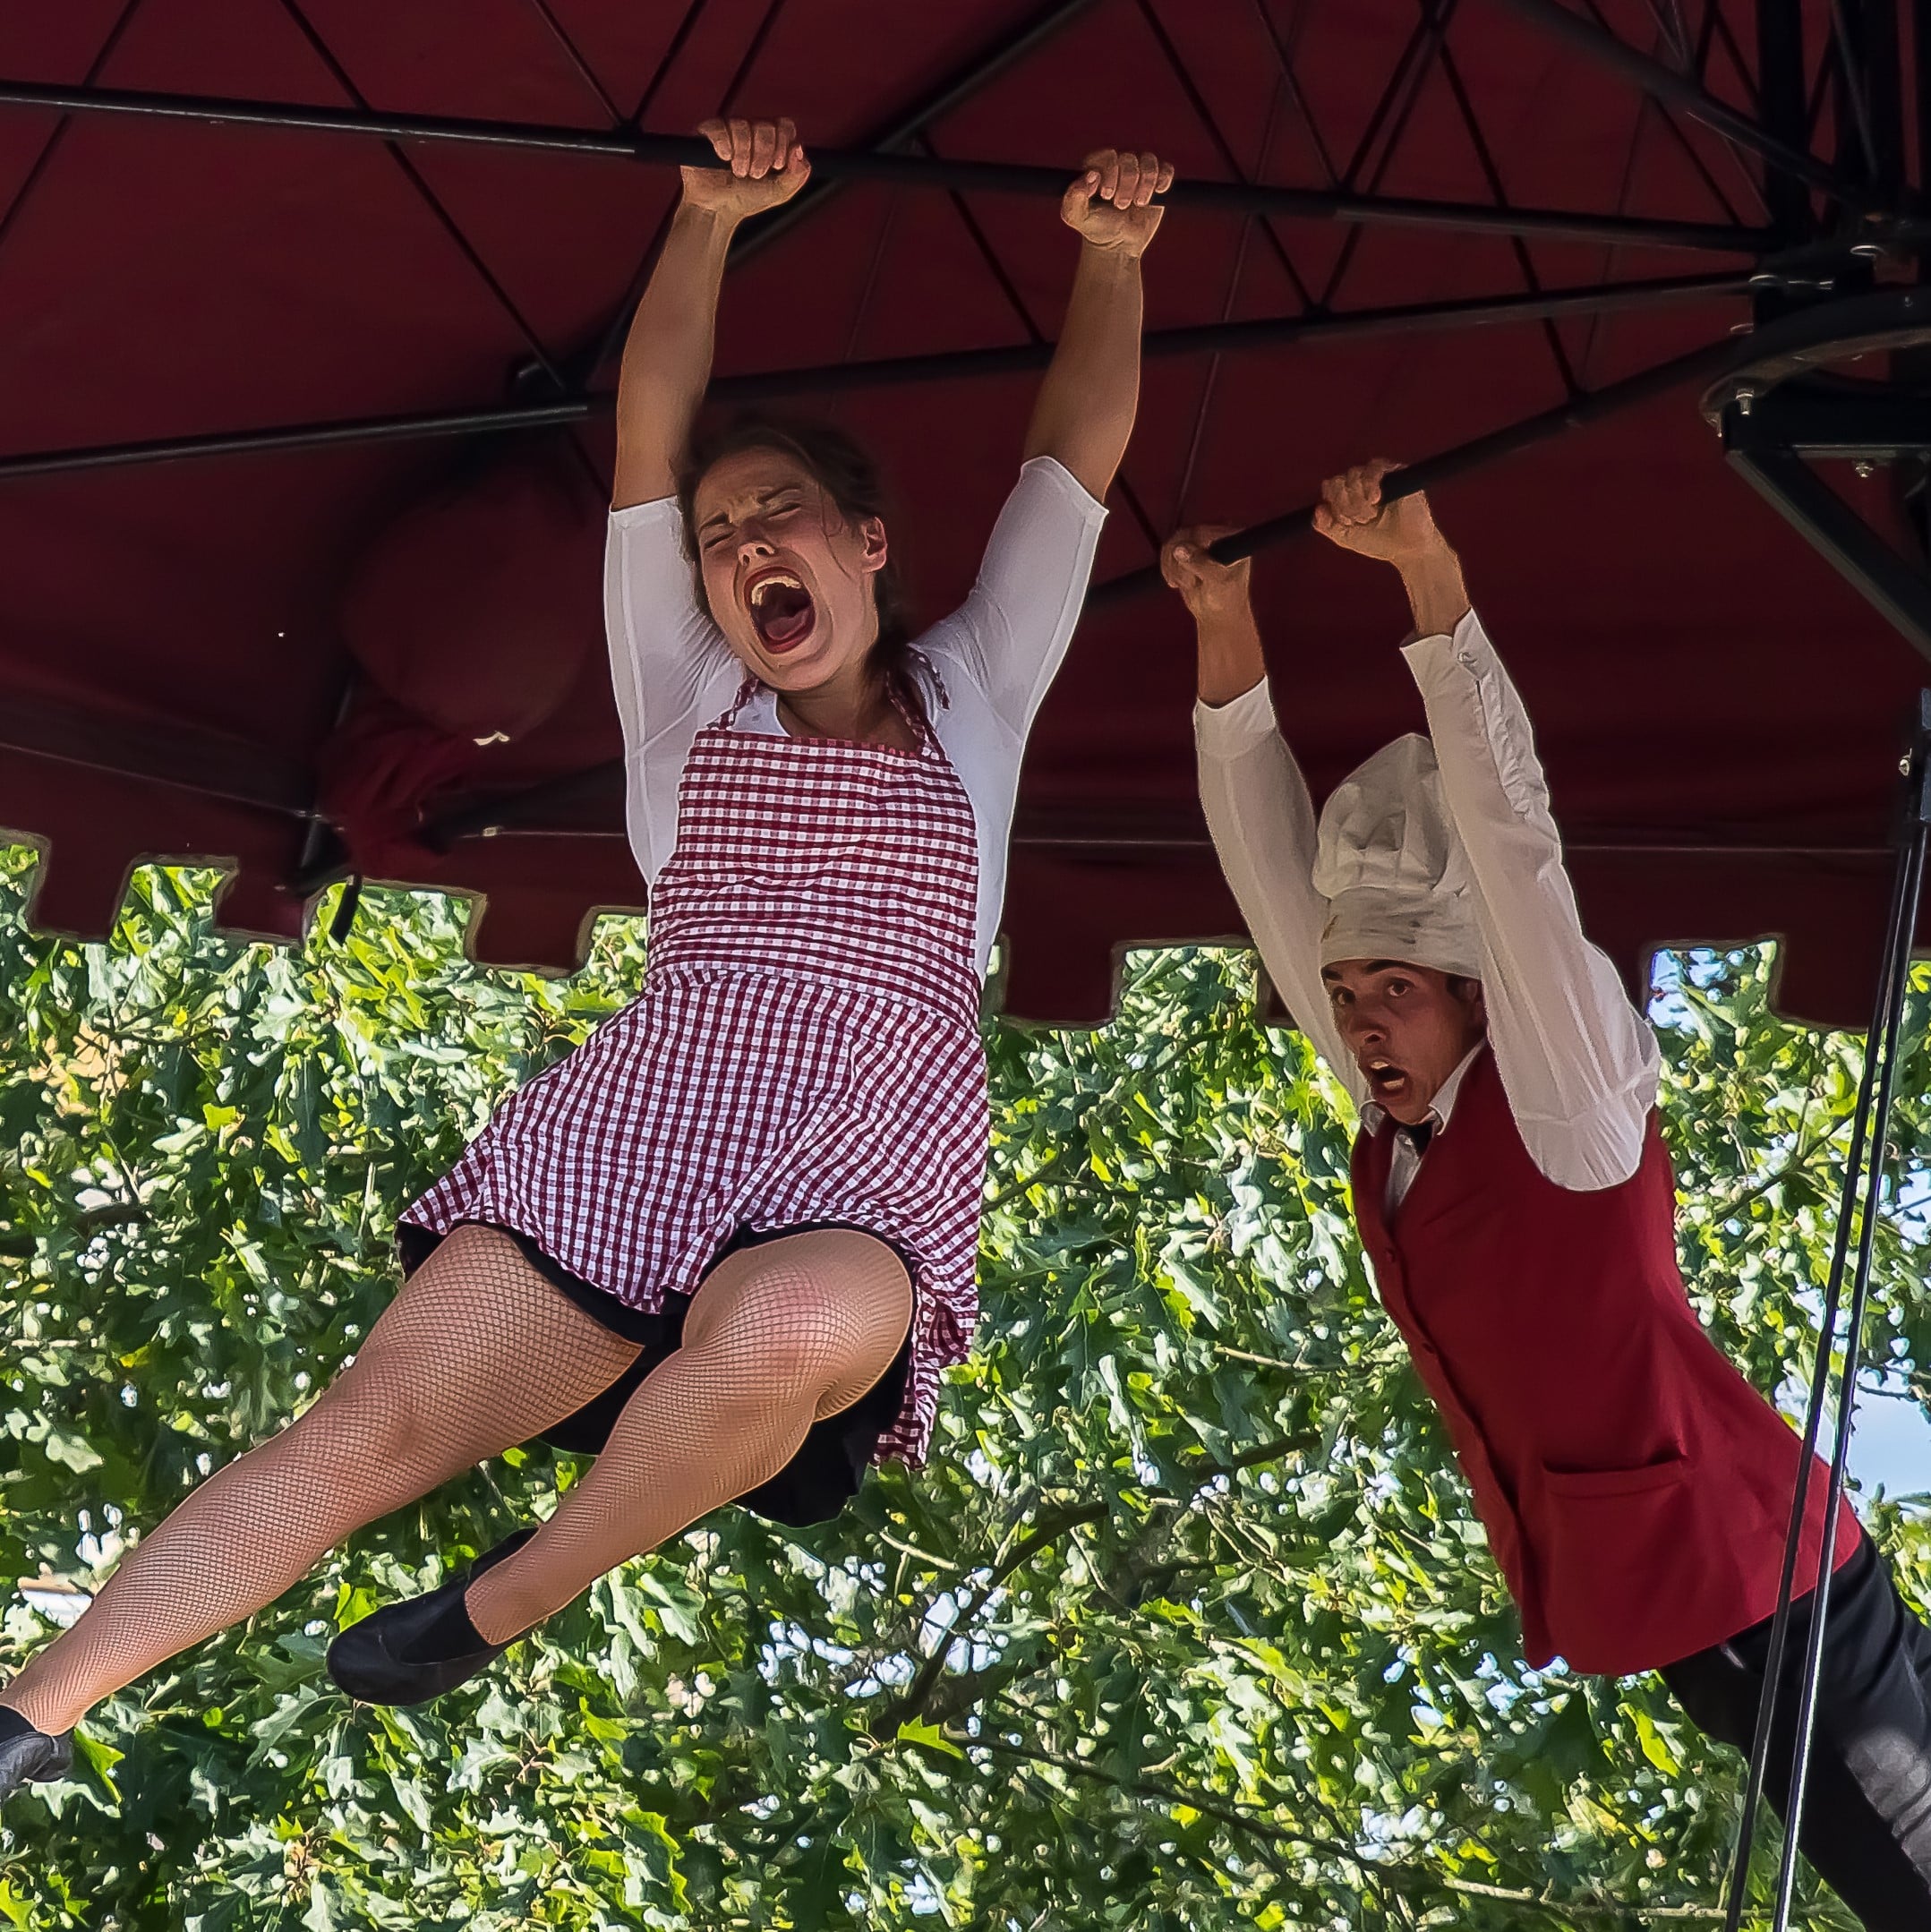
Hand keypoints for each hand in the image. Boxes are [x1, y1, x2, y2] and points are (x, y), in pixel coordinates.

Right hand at [681, 118, 810, 222]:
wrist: (719, 211)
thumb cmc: (747, 199)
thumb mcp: (779, 192)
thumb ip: (797, 174)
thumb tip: (798, 149)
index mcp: (770, 140)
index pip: (784, 126)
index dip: (783, 143)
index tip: (777, 166)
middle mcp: (751, 131)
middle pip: (765, 126)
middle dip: (764, 154)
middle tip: (756, 174)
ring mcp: (729, 129)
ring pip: (742, 126)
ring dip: (744, 154)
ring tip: (739, 173)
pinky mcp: (707, 132)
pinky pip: (719, 128)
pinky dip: (724, 145)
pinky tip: (724, 159)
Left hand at [1061, 149, 1174, 255]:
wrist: (1117, 245)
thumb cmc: (1095, 228)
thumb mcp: (1076, 217)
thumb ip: (1073, 198)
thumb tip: (1091, 176)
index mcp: (1098, 165)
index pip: (1108, 156)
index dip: (1110, 173)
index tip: (1106, 195)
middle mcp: (1119, 163)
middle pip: (1129, 159)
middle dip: (1126, 183)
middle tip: (1120, 205)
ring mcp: (1139, 171)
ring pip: (1149, 161)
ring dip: (1145, 184)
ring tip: (1138, 203)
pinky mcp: (1157, 181)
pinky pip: (1166, 169)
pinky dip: (1163, 180)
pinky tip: (1156, 193)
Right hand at [1161, 525, 1251, 618]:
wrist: (1216, 613)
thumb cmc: (1225, 599)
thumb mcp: (1217, 581)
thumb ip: (1200, 564)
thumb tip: (1179, 549)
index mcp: (1232, 537)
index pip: (1203, 532)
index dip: (1190, 548)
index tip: (1187, 569)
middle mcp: (1216, 535)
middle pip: (1185, 535)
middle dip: (1180, 562)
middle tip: (1187, 582)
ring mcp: (1200, 543)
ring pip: (1173, 543)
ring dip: (1173, 567)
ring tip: (1185, 584)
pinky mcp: (1186, 551)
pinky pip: (1167, 551)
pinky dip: (1167, 568)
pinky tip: (1177, 581)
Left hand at [1312, 459, 1448, 567]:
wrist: (1408, 548)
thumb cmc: (1379, 542)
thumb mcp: (1345, 537)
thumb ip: (1325, 526)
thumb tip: (1318, 508)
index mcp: (1348, 495)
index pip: (1330, 486)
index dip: (1332, 503)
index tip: (1345, 522)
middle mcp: (1362, 483)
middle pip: (1339, 480)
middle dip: (1344, 504)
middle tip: (1360, 520)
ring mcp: (1378, 476)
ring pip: (1354, 474)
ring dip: (1357, 499)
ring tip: (1370, 515)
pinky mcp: (1396, 473)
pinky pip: (1375, 467)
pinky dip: (1370, 483)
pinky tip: (1375, 499)